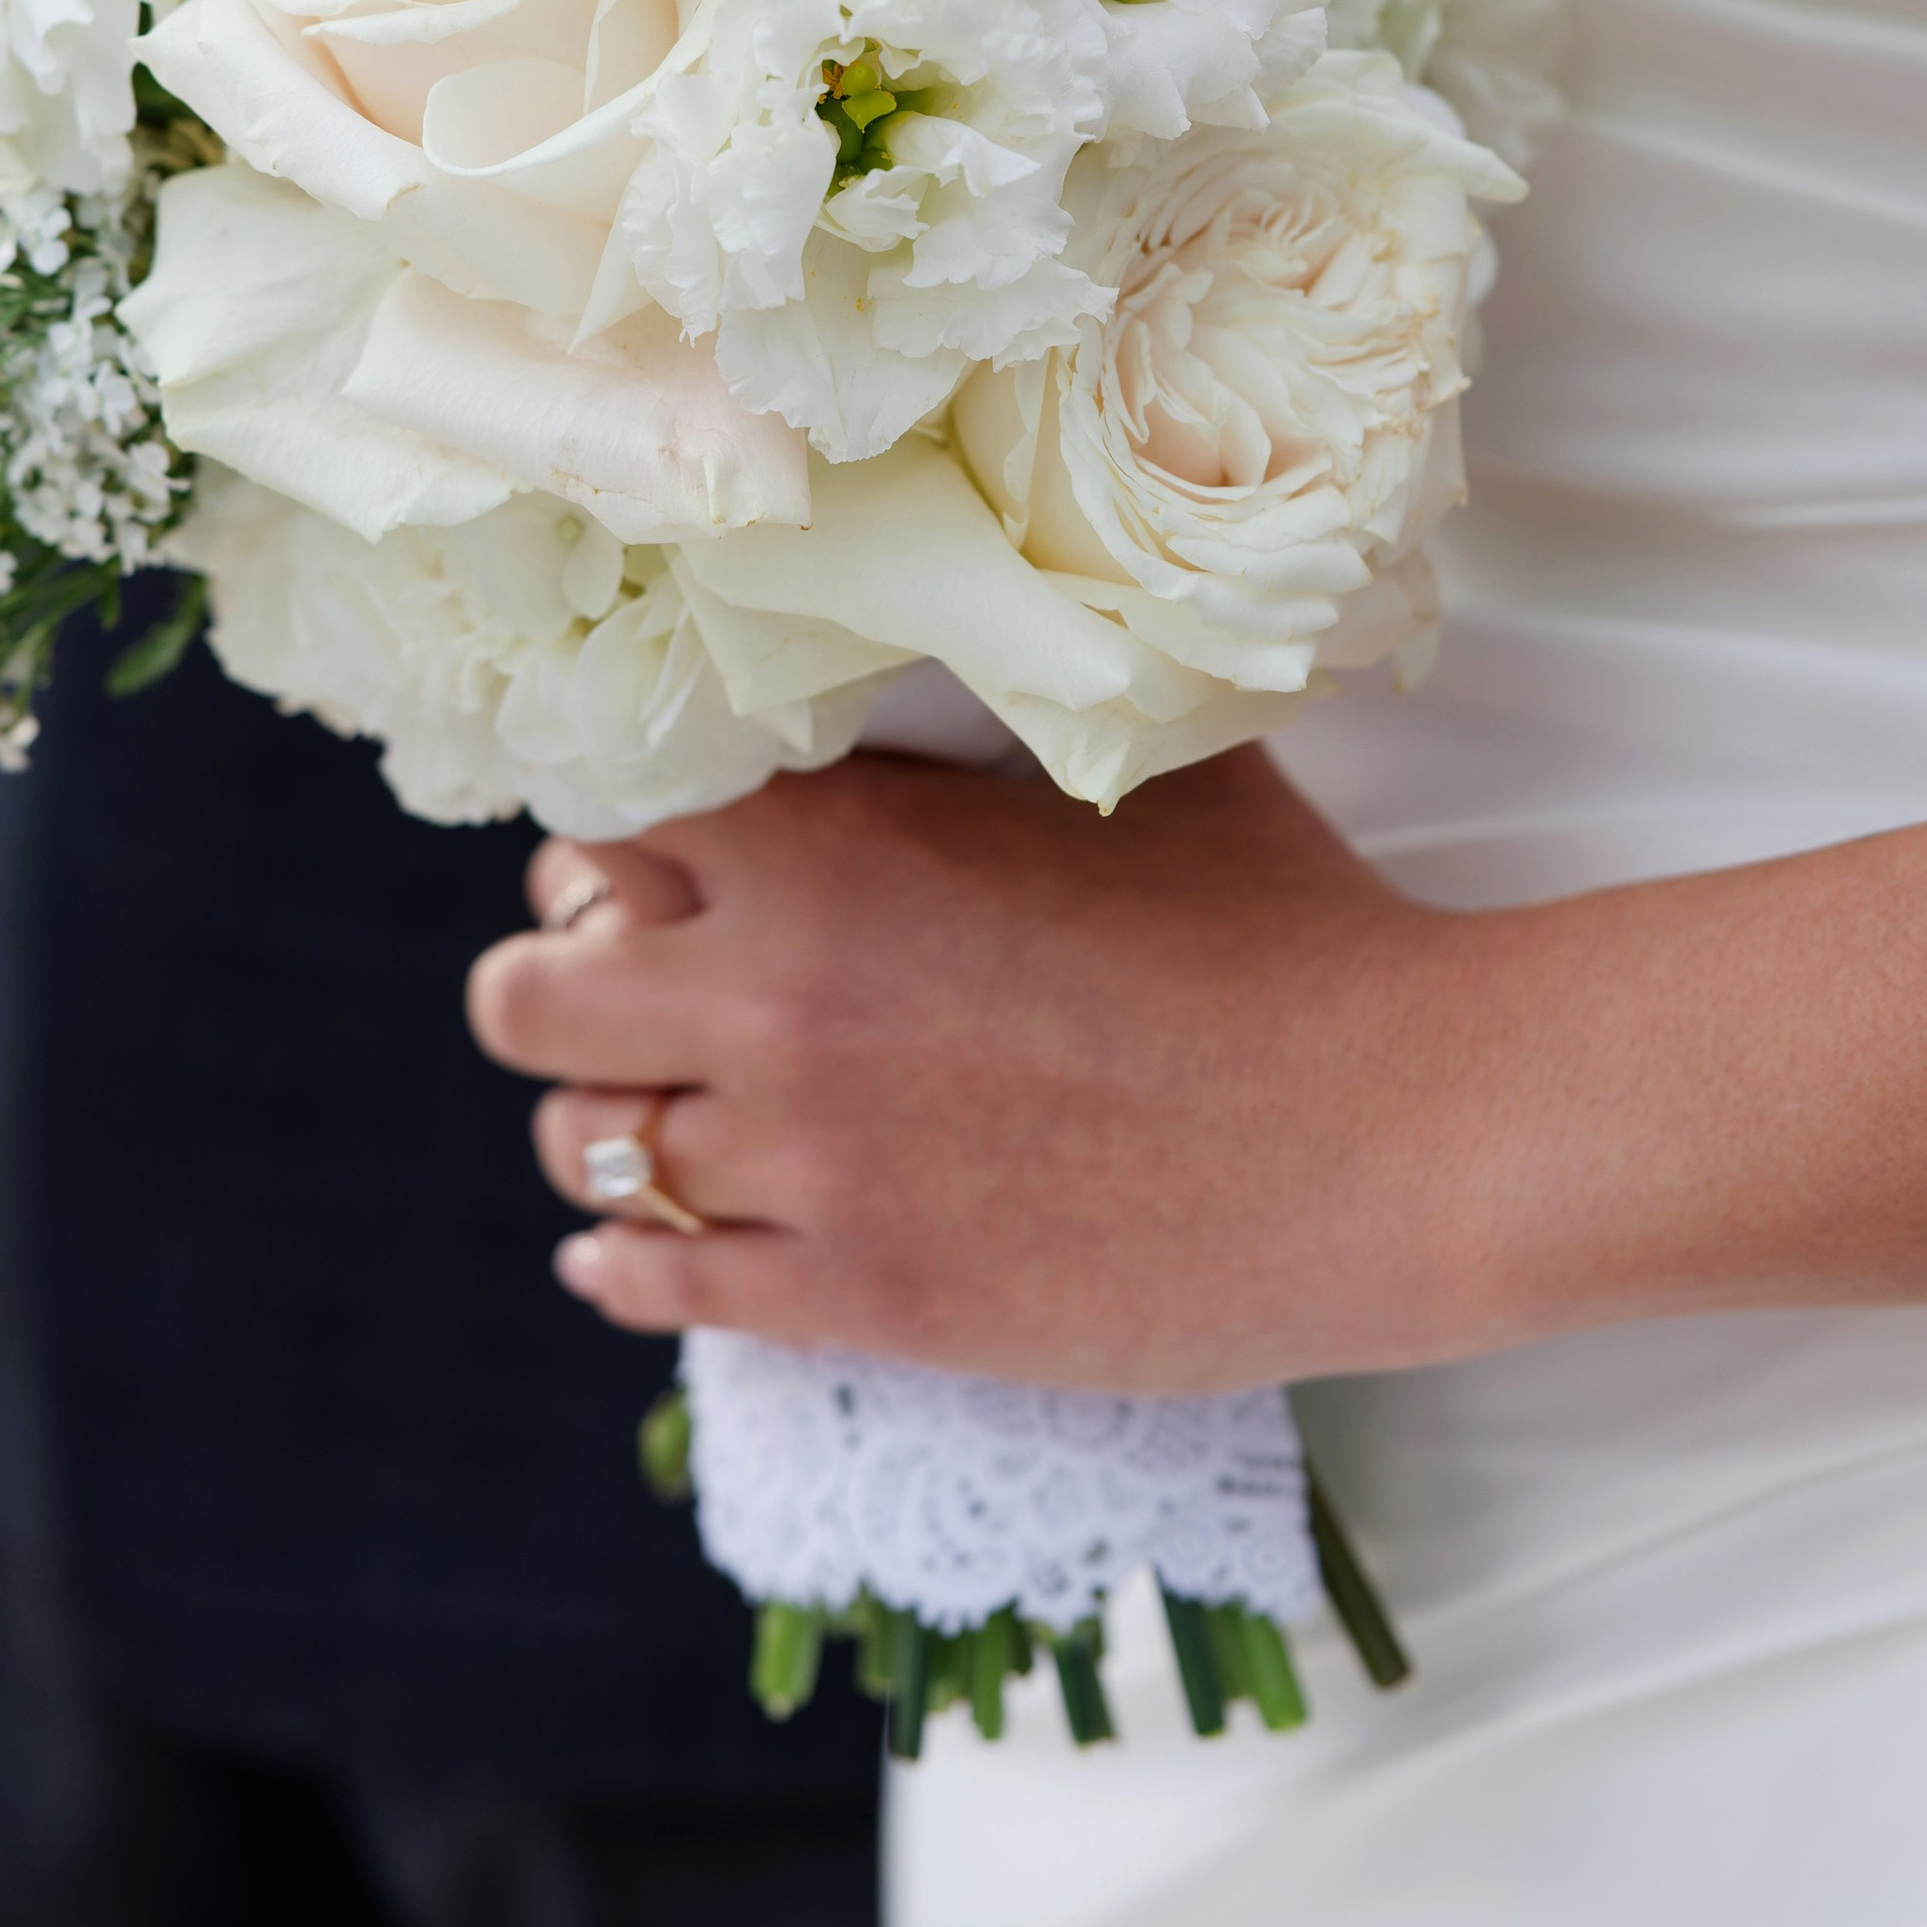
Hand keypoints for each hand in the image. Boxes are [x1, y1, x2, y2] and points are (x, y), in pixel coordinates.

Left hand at [468, 748, 1490, 1394]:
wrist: (1392, 1131)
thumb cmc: (1285, 924)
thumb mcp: (1125, 768)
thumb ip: (990, 720)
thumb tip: (966, 631)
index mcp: (834, 842)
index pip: (596, 817)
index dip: (609, 834)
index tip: (646, 853)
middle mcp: (779, 994)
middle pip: (534, 987)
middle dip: (563, 971)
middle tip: (627, 976)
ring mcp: (809, 1159)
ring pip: (581, 1143)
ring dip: (596, 1117)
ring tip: (643, 1106)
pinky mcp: (858, 1295)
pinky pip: (656, 1279)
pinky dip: (621, 1256)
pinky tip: (624, 1243)